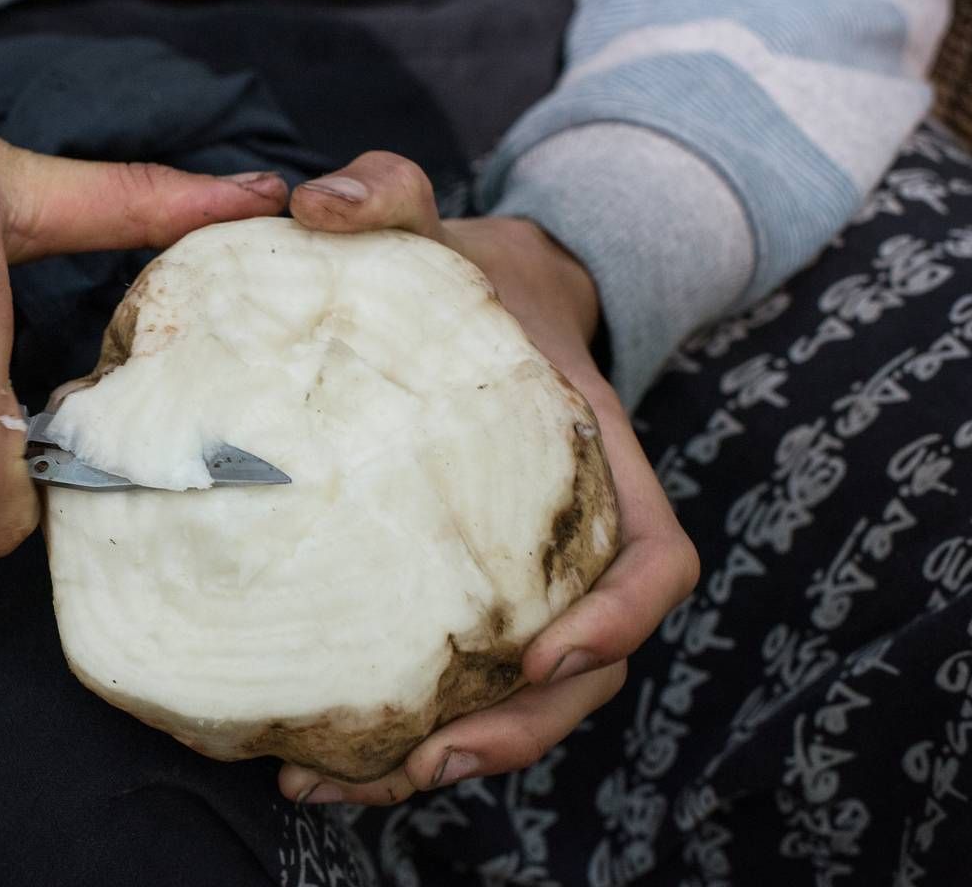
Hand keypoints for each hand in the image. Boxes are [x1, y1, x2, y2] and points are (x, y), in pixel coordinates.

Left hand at [277, 151, 699, 804]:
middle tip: (421, 760)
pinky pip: (456, 679)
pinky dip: (404, 728)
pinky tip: (318, 754)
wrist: (464, 298)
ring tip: (342, 783)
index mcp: (590, 456)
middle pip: (587, 666)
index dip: (621, 617)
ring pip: (523, 698)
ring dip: (451, 755)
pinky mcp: (459, 591)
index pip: (655, 557)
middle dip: (520, 730)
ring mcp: (518, 570)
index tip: (548, 655)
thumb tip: (315, 203)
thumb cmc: (459, 269)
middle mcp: (567, 530)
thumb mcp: (425, 216)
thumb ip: (385, 188)